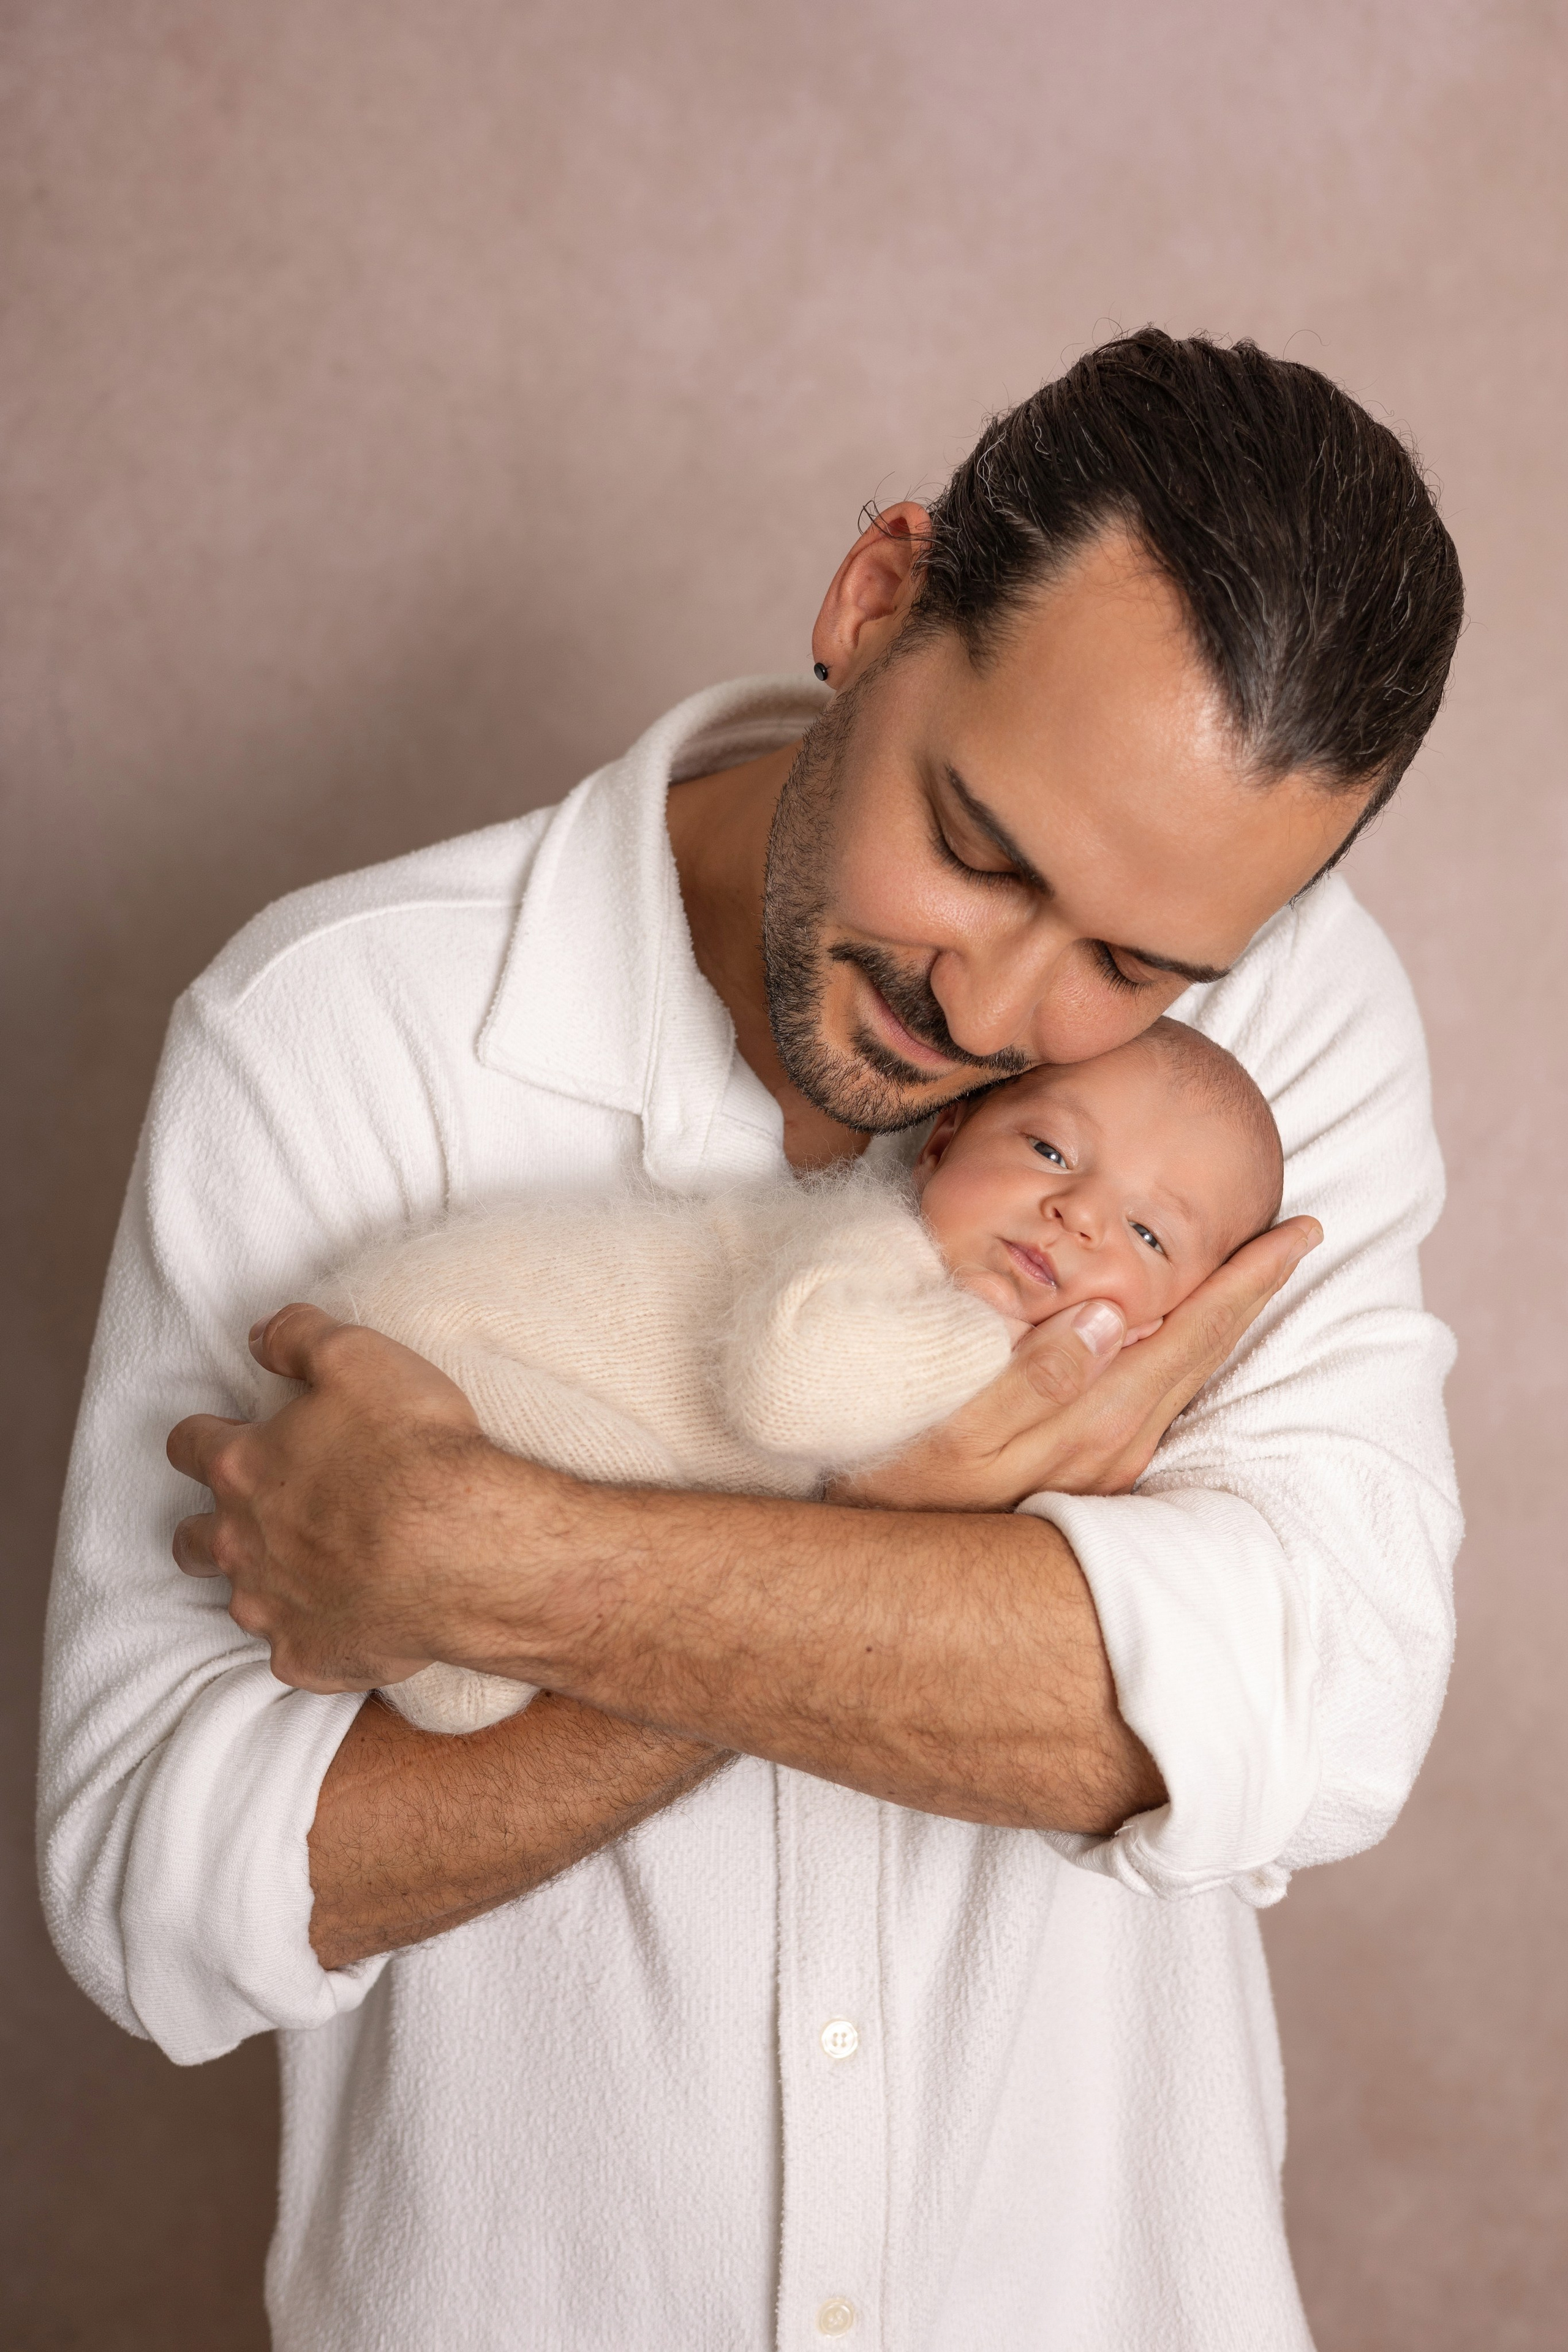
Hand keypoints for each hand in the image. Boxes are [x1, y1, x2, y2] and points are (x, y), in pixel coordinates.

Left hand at [168, 1305, 539, 1692]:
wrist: (466, 1548)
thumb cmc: (412, 1449)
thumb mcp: (359, 1355)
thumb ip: (297, 1336)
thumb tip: (260, 1336)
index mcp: (242, 1470)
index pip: (189, 1446)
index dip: (207, 1436)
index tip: (233, 1435)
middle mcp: (241, 1545)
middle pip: (191, 1539)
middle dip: (210, 1525)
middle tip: (259, 1512)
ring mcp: (273, 1609)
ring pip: (242, 1600)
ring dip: (267, 1582)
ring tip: (317, 1569)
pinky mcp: (312, 1659)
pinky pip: (298, 1653)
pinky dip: (320, 1634)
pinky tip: (356, 1617)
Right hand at [832, 1216, 1321, 1512]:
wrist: (899, 1580)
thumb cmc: (908, 1487)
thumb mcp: (961, 1430)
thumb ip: (1036, 1374)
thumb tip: (1110, 1315)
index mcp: (1100, 1419)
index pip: (1194, 1333)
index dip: (1245, 1279)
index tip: (1298, 1231)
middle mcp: (1122, 1443)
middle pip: (1205, 1351)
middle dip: (1253, 1290)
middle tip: (1300, 1236)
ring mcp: (1111, 1463)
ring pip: (1187, 1375)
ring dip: (1224, 1319)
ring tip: (1254, 1272)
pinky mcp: (1092, 1473)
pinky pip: (1159, 1397)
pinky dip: (1184, 1351)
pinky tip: (1180, 1335)